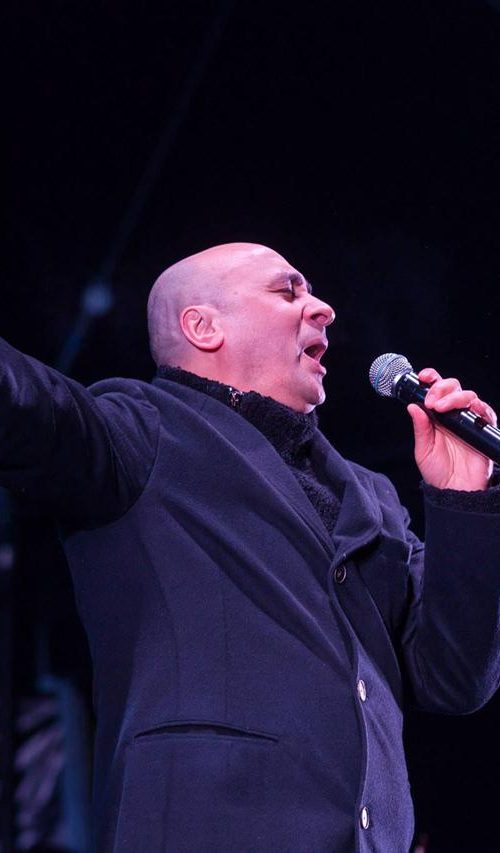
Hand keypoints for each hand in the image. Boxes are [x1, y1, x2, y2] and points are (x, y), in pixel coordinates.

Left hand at [407, 368, 496, 490]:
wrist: (455, 491)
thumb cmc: (438, 472)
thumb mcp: (423, 450)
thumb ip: (420, 428)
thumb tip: (413, 406)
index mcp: (436, 416)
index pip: (435, 390)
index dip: (431, 379)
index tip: (423, 377)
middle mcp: (453, 415)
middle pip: (453, 387)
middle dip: (441, 387)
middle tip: (432, 401)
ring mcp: (468, 421)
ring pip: (468, 395)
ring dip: (454, 397)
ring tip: (441, 408)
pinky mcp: (482, 429)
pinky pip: (485, 412)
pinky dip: (479, 407)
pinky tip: (468, 410)